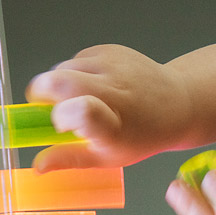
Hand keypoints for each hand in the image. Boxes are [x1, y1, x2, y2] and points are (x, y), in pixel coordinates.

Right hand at [24, 44, 195, 171]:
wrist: (177, 104)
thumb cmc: (140, 135)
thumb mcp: (108, 157)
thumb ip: (71, 159)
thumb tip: (38, 165)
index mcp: (116, 126)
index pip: (83, 112)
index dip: (63, 116)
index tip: (61, 125)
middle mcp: (116, 91)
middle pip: (60, 81)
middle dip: (41, 92)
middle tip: (48, 107)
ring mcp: (114, 65)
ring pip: (63, 68)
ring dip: (60, 84)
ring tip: (81, 100)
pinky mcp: (112, 50)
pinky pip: (76, 59)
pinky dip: (75, 73)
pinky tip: (95, 86)